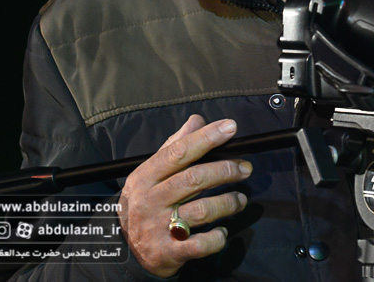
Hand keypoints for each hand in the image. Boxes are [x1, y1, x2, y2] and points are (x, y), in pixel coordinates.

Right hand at [118, 115, 252, 276]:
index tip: (230, 128)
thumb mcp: (151, 173)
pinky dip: (217, 237)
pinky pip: (201, 244)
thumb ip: (175, 146)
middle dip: (225, 170)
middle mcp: (149, 201)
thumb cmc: (147, 203)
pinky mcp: (169, 252)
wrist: (127, 250)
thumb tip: (197, 120)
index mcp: (145, 177)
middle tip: (245, 168)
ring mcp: (158, 228)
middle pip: (194, 179)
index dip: (206, 138)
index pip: (178, 152)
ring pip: (202, 210)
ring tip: (240, 199)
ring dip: (228, 202)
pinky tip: (222, 231)